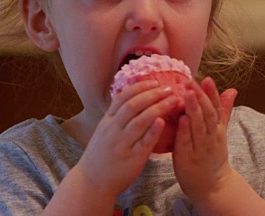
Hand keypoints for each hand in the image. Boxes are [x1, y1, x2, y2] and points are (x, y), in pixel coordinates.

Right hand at [75, 81, 179, 198]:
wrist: (92, 182)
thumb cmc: (102, 155)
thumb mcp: (104, 131)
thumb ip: (117, 117)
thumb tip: (134, 98)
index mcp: (107, 121)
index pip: (122, 97)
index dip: (139, 87)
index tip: (154, 81)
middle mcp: (113, 130)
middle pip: (132, 106)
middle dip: (152, 94)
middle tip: (168, 88)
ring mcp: (122, 144)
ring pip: (139, 121)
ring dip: (158, 108)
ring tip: (173, 100)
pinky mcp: (132, 159)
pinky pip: (144, 142)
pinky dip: (153, 131)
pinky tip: (163, 121)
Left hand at [172, 77, 237, 202]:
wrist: (212, 187)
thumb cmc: (212, 156)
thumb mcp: (221, 132)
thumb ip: (224, 110)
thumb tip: (232, 90)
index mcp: (218, 130)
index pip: (216, 108)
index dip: (212, 93)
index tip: (207, 79)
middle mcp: (211, 137)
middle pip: (208, 115)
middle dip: (200, 97)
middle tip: (191, 81)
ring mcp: (200, 148)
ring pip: (199, 127)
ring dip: (193, 109)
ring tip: (187, 94)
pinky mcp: (187, 159)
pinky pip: (186, 143)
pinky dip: (185, 131)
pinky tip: (181, 119)